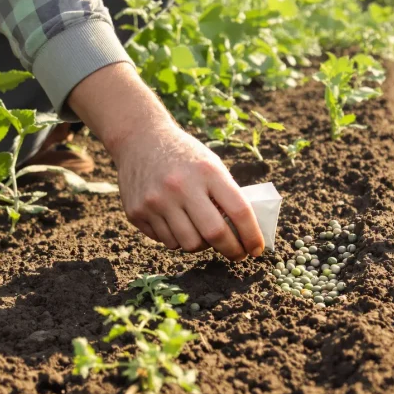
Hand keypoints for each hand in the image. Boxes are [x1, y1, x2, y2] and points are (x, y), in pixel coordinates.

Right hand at [67, 63, 263, 258]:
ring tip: (204, 236)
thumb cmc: (185, 156)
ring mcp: (156, 201)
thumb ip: (226, 195)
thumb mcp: (211, 165)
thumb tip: (243, 233)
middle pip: (214, 234)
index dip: (251, 235)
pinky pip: (166, 241)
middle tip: (237, 254)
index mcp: (207, 172)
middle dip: (232, 250)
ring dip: (203, 246)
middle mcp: (181, 186)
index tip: (257, 249)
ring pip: (189, 244)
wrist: (139, 139)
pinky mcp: (137, 212)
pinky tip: (179, 225)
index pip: (239, 211)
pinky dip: (178, 239)